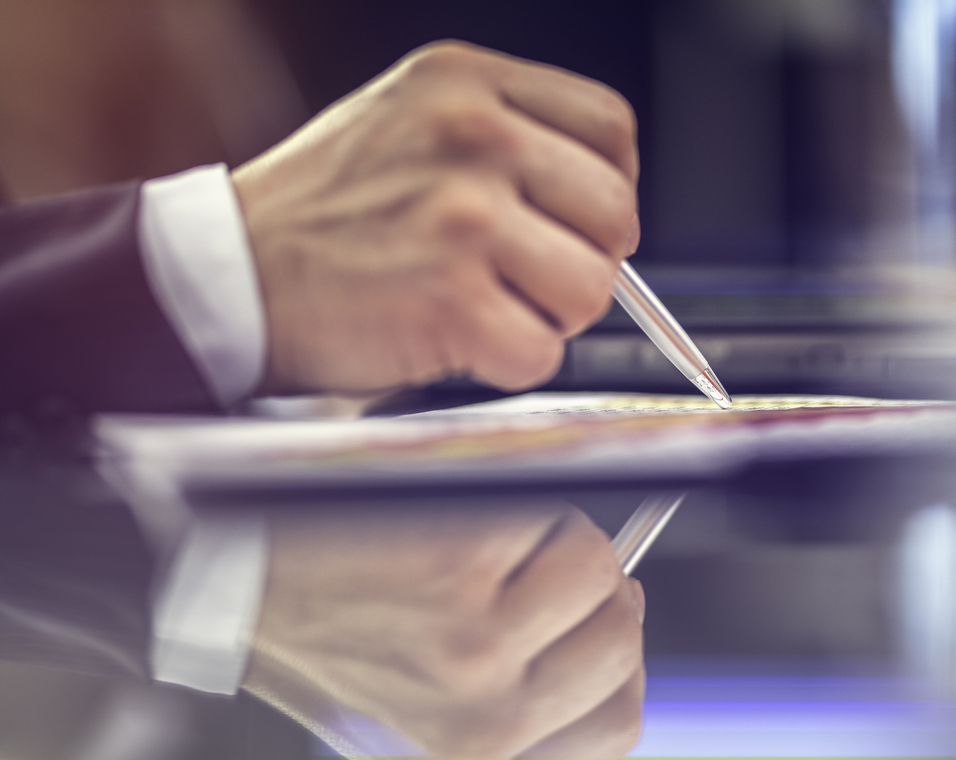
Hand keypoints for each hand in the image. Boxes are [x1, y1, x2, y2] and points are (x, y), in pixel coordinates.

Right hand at [231, 42, 639, 394]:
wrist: (224, 274)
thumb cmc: (316, 210)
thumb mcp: (409, 120)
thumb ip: (505, 136)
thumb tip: (597, 194)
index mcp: (465, 83)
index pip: (610, 126)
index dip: (606, 184)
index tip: (574, 217)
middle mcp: (470, 137)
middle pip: (614, 211)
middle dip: (583, 258)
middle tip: (527, 276)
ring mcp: (463, 218)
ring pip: (591, 287)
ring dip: (549, 315)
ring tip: (485, 304)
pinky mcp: (451, 300)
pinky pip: (542, 351)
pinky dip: (509, 362)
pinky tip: (458, 339)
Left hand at [242, 502, 644, 759]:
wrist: (227, 577)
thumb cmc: (314, 634)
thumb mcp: (421, 710)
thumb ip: (519, 699)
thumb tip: (604, 646)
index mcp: (479, 752)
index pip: (616, 722)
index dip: (617, 663)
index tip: (593, 628)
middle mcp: (485, 710)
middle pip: (621, 639)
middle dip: (597, 592)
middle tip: (538, 572)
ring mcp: (478, 641)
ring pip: (600, 570)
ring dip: (561, 540)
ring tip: (489, 543)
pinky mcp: (463, 565)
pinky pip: (553, 521)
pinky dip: (522, 505)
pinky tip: (462, 519)